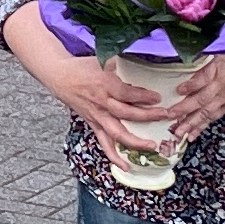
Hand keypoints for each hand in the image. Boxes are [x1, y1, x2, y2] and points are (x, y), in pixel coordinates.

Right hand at [36, 45, 177, 159]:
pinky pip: (104, 143)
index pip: (127, 93)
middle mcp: (101, 103)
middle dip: (148, 116)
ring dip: (135, 141)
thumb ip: (122, 63)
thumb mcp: (103, 59)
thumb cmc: (81, 66)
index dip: (144, 96)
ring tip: (151, 146)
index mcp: (104, 85)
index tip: (159, 98)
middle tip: (165, 116)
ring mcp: (97, 116)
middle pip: (127, 114)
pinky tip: (126, 166)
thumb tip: (143, 57)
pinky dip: (114, 156)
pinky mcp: (93, 124)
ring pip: (117, 133)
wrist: (59, 75)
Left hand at [170, 47, 224, 126]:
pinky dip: (202, 127)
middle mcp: (220, 88)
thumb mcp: (221, 57)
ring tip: (178, 133)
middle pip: (202, 100)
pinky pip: (213, 119)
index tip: (178, 90)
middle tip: (169, 116)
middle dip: (185, 109)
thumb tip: (184, 73)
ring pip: (206, 113)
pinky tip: (192, 135)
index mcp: (218, 71)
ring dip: (191, 123)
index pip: (203, 79)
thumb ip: (204, 66)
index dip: (191, 85)